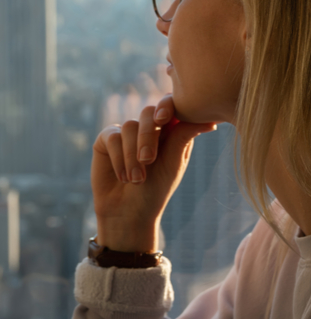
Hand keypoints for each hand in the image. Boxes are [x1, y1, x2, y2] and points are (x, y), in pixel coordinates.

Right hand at [92, 95, 216, 250]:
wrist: (128, 213)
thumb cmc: (156, 190)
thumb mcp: (173, 163)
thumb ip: (184, 137)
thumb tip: (211, 120)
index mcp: (170, 130)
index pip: (170, 105)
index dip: (167, 106)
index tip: (164, 120)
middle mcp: (148, 128)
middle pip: (148, 113)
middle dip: (148, 137)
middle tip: (149, 161)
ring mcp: (126, 133)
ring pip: (129, 127)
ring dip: (133, 156)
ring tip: (136, 179)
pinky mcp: (106, 140)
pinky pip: (112, 137)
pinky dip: (119, 159)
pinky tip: (123, 177)